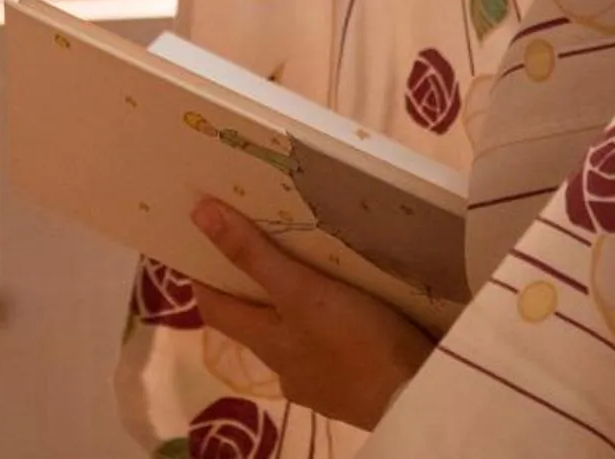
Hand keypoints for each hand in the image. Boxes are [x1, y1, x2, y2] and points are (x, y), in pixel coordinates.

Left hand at [190, 198, 436, 430]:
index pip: (214, 308)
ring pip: (294, 338)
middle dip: (251, 289)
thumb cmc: (356, 342)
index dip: (201, 278)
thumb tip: (199, 214)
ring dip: (293, 309)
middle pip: (254, 323)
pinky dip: (329, 329)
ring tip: (309, 272)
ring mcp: (320, 383)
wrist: (418, 399)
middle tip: (257, 244)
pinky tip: (351, 313)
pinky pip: (330, 351)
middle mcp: (285, 368)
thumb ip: (254, 256)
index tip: (196, 244)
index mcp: (266, 343)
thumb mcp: (302, 291)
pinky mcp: (355, 388)